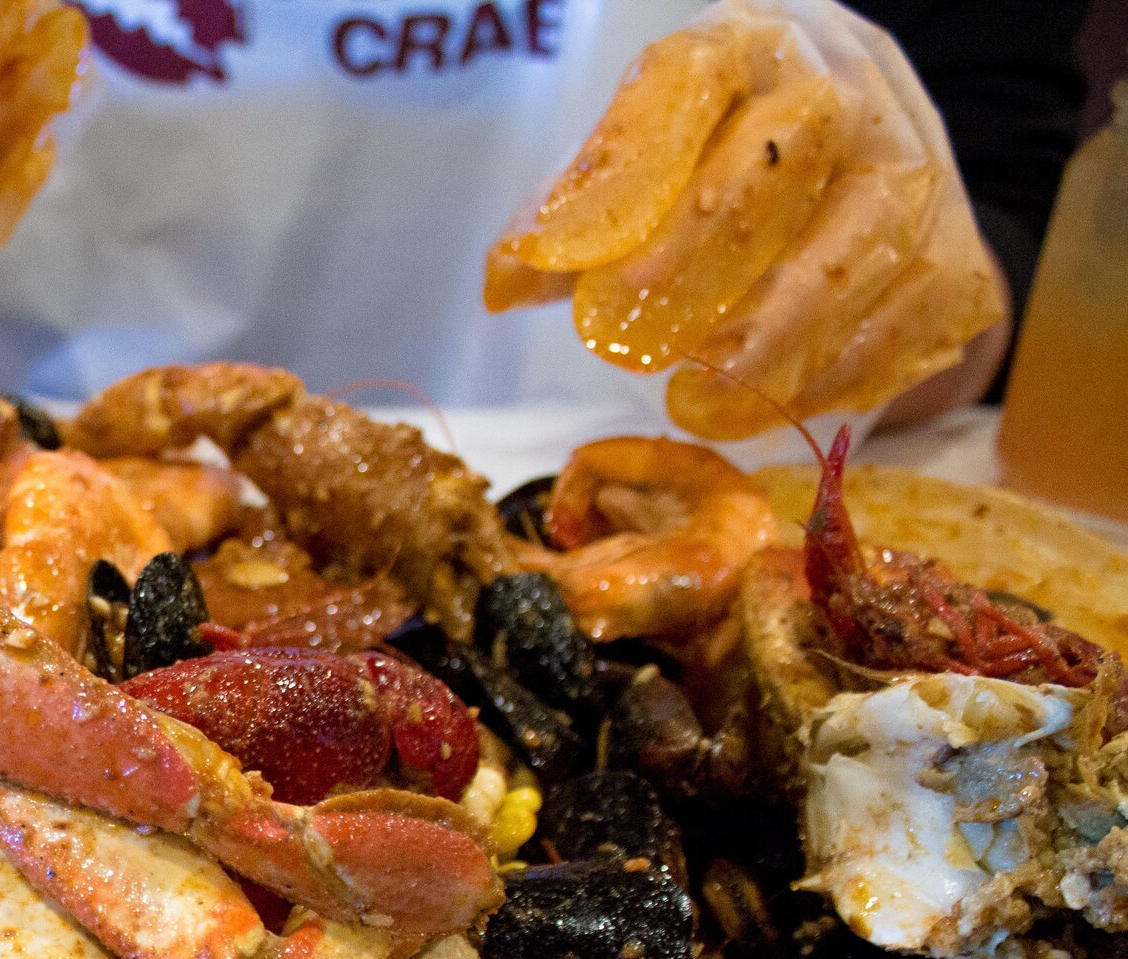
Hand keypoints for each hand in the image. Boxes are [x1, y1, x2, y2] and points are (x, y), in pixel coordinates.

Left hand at [486, 0, 1004, 437]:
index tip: (568, 254)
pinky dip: (831, 376)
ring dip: (769, 336)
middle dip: (699, 254)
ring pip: (858, 248)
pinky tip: (763, 408)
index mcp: (751, 45)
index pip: (690, 77)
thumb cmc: (720, 157)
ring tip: (693, 397)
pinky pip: (905, 320)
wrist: (863, 157)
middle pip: (783, 157)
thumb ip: (575, 213)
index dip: (629, 163)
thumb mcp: (643, 158)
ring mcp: (915, 170)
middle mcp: (847, 89)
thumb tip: (506, 282)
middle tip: (629, 337)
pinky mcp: (957, 255)